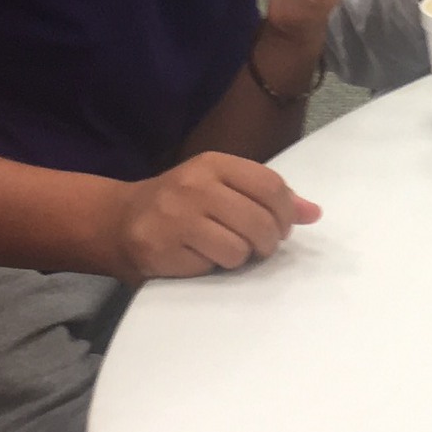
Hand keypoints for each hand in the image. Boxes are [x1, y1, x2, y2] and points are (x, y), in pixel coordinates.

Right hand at [107, 153, 321, 279]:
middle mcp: (195, 185)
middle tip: (259, 247)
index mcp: (214, 163)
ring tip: (226, 250)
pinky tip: (202, 257)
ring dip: (241, 257)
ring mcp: (178, 216)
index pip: (271, 186)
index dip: (286, 213)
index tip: (283, 228)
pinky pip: (213, 265)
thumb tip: (313, 213)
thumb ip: (266, 196)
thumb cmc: (180, 204)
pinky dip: (215, 267)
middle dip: (269, 242)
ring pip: (240, 248)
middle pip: (261, 221)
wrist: (118, 221)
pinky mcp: (164, 247)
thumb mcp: (221, 187)